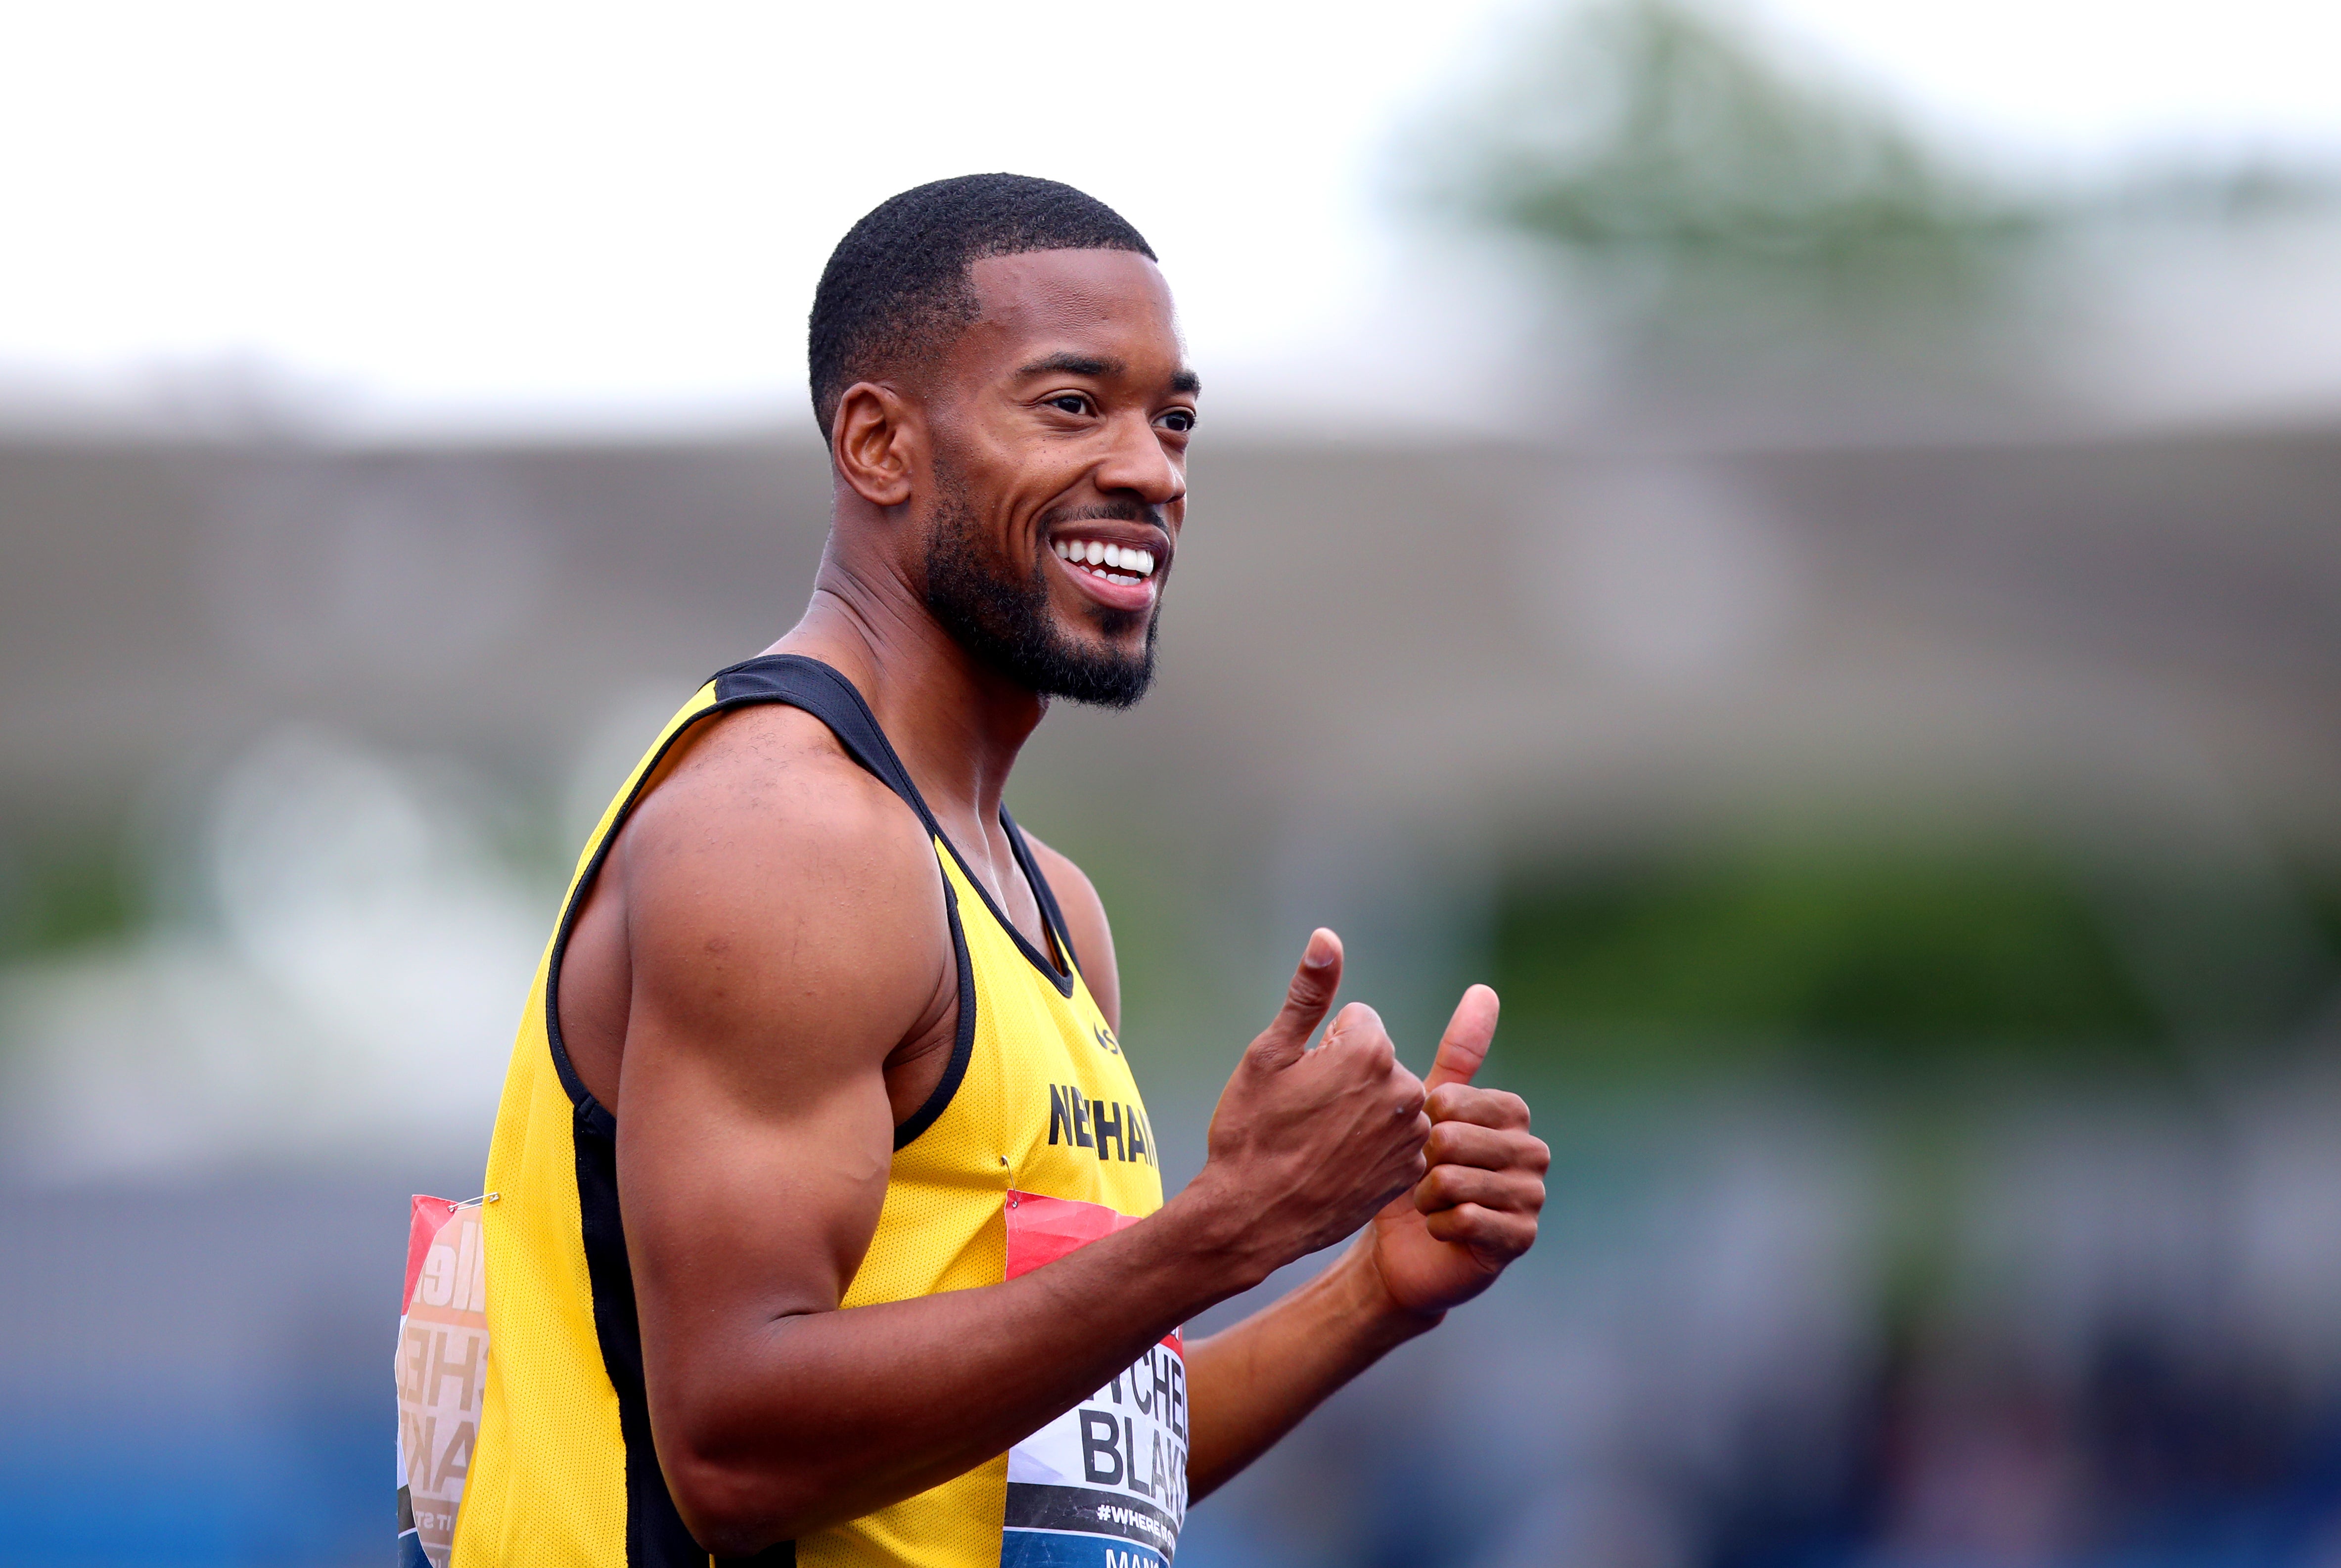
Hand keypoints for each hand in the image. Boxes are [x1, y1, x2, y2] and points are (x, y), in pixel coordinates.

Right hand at [1181, 930, 1430, 1287]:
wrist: (1252, 1217)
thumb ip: (1308, 994)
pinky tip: (1338, 1165)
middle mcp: (1404, 1089)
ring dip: (1361, 1110)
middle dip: (1346, 1075)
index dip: (1322, 1047)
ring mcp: (1411, 1135)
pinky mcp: (1410, 1170)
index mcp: (1370, 1052)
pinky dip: (1372, 1146)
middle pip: (1376, 1058)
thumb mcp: (1268, 1056)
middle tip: (1306, 1113)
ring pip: (1387, 1097)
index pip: (1358, 1021)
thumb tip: (1327, 937)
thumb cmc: (1251, 1132)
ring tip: (1320, 1141)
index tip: (1299, 1081)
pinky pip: (1395, 1137)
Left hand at [1365, 985, 1545, 1318]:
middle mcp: (1533, 1151)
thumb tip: (1484, 990)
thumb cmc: (1413, 1173)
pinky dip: (1438, 1225)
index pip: (1453, 1101)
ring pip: (1456, 1181)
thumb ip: (1459, 1053)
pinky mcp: (1521, 1238)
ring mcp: (1532, 1196)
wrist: (1404, 1248)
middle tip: (1423, 1180)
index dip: (1421, 1124)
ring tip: (1430, 1204)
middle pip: (1453, 1139)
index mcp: (1513, 1112)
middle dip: (1421, 1164)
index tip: (1421, 1143)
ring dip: (1426, 1198)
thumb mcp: (1428, 1109)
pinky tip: (1442, 1230)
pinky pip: (1466, 1220)